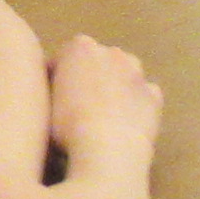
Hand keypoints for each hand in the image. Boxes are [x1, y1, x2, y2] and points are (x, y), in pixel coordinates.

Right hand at [47, 33, 160, 163]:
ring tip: (104, 114)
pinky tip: (126, 123)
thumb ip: (51, 90)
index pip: (63, 57)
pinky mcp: (154, 97)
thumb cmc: (68, 126)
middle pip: (97, 61)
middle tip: (78, 106)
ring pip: (124, 73)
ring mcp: (137, 74)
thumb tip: (55, 92)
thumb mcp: (45, 104)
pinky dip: (136, 104)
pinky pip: (143, 95)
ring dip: (115, 86)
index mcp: (80, 48)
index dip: (56, 78)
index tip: (51, 98)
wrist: (109, 149)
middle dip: (89, 77)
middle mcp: (112, 52)